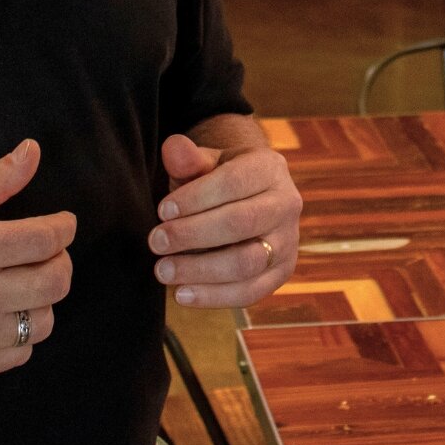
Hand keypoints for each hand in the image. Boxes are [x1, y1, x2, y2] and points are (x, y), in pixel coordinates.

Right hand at [0, 140, 74, 379]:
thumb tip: (33, 151)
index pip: (45, 239)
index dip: (63, 227)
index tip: (61, 222)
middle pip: (55, 282)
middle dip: (60, 260)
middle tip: (44, 251)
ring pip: (43, 321)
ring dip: (41, 299)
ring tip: (20, 282)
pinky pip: (20, 354)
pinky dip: (21, 333)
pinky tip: (1, 313)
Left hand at [150, 135, 300, 307]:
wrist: (248, 201)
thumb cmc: (218, 182)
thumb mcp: (205, 164)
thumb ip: (188, 158)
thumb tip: (172, 147)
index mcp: (270, 168)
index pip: (234, 182)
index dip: (195, 198)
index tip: (161, 211)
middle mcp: (287, 203)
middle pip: (240, 223)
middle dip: (192, 234)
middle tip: (155, 242)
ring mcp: (288, 241)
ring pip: (246, 262)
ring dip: (200, 270)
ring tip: (163, 270)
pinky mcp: (281, 273)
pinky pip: (250, 292)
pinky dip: (213, 297)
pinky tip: (181, 294)